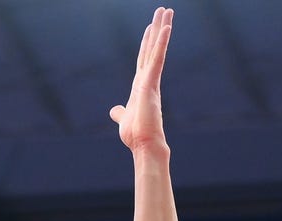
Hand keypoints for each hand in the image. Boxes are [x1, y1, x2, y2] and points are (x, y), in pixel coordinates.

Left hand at [109, 7, 172, 153]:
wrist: (144, 146)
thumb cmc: (136, 135)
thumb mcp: (124, 119)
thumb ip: (120, 112)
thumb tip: (114, 110)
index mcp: (141, 86)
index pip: (144, 59)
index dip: (147, 42)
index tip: (150, 27)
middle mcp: (148, 80)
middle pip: (152, 48)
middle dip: (157, 29)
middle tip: (164, 10)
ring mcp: (151, 80)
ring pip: (157, 48)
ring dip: (162, 28)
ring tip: (167, 10)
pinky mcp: (151, 83)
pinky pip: (158, 58)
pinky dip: (161, 43)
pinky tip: (166, 27)